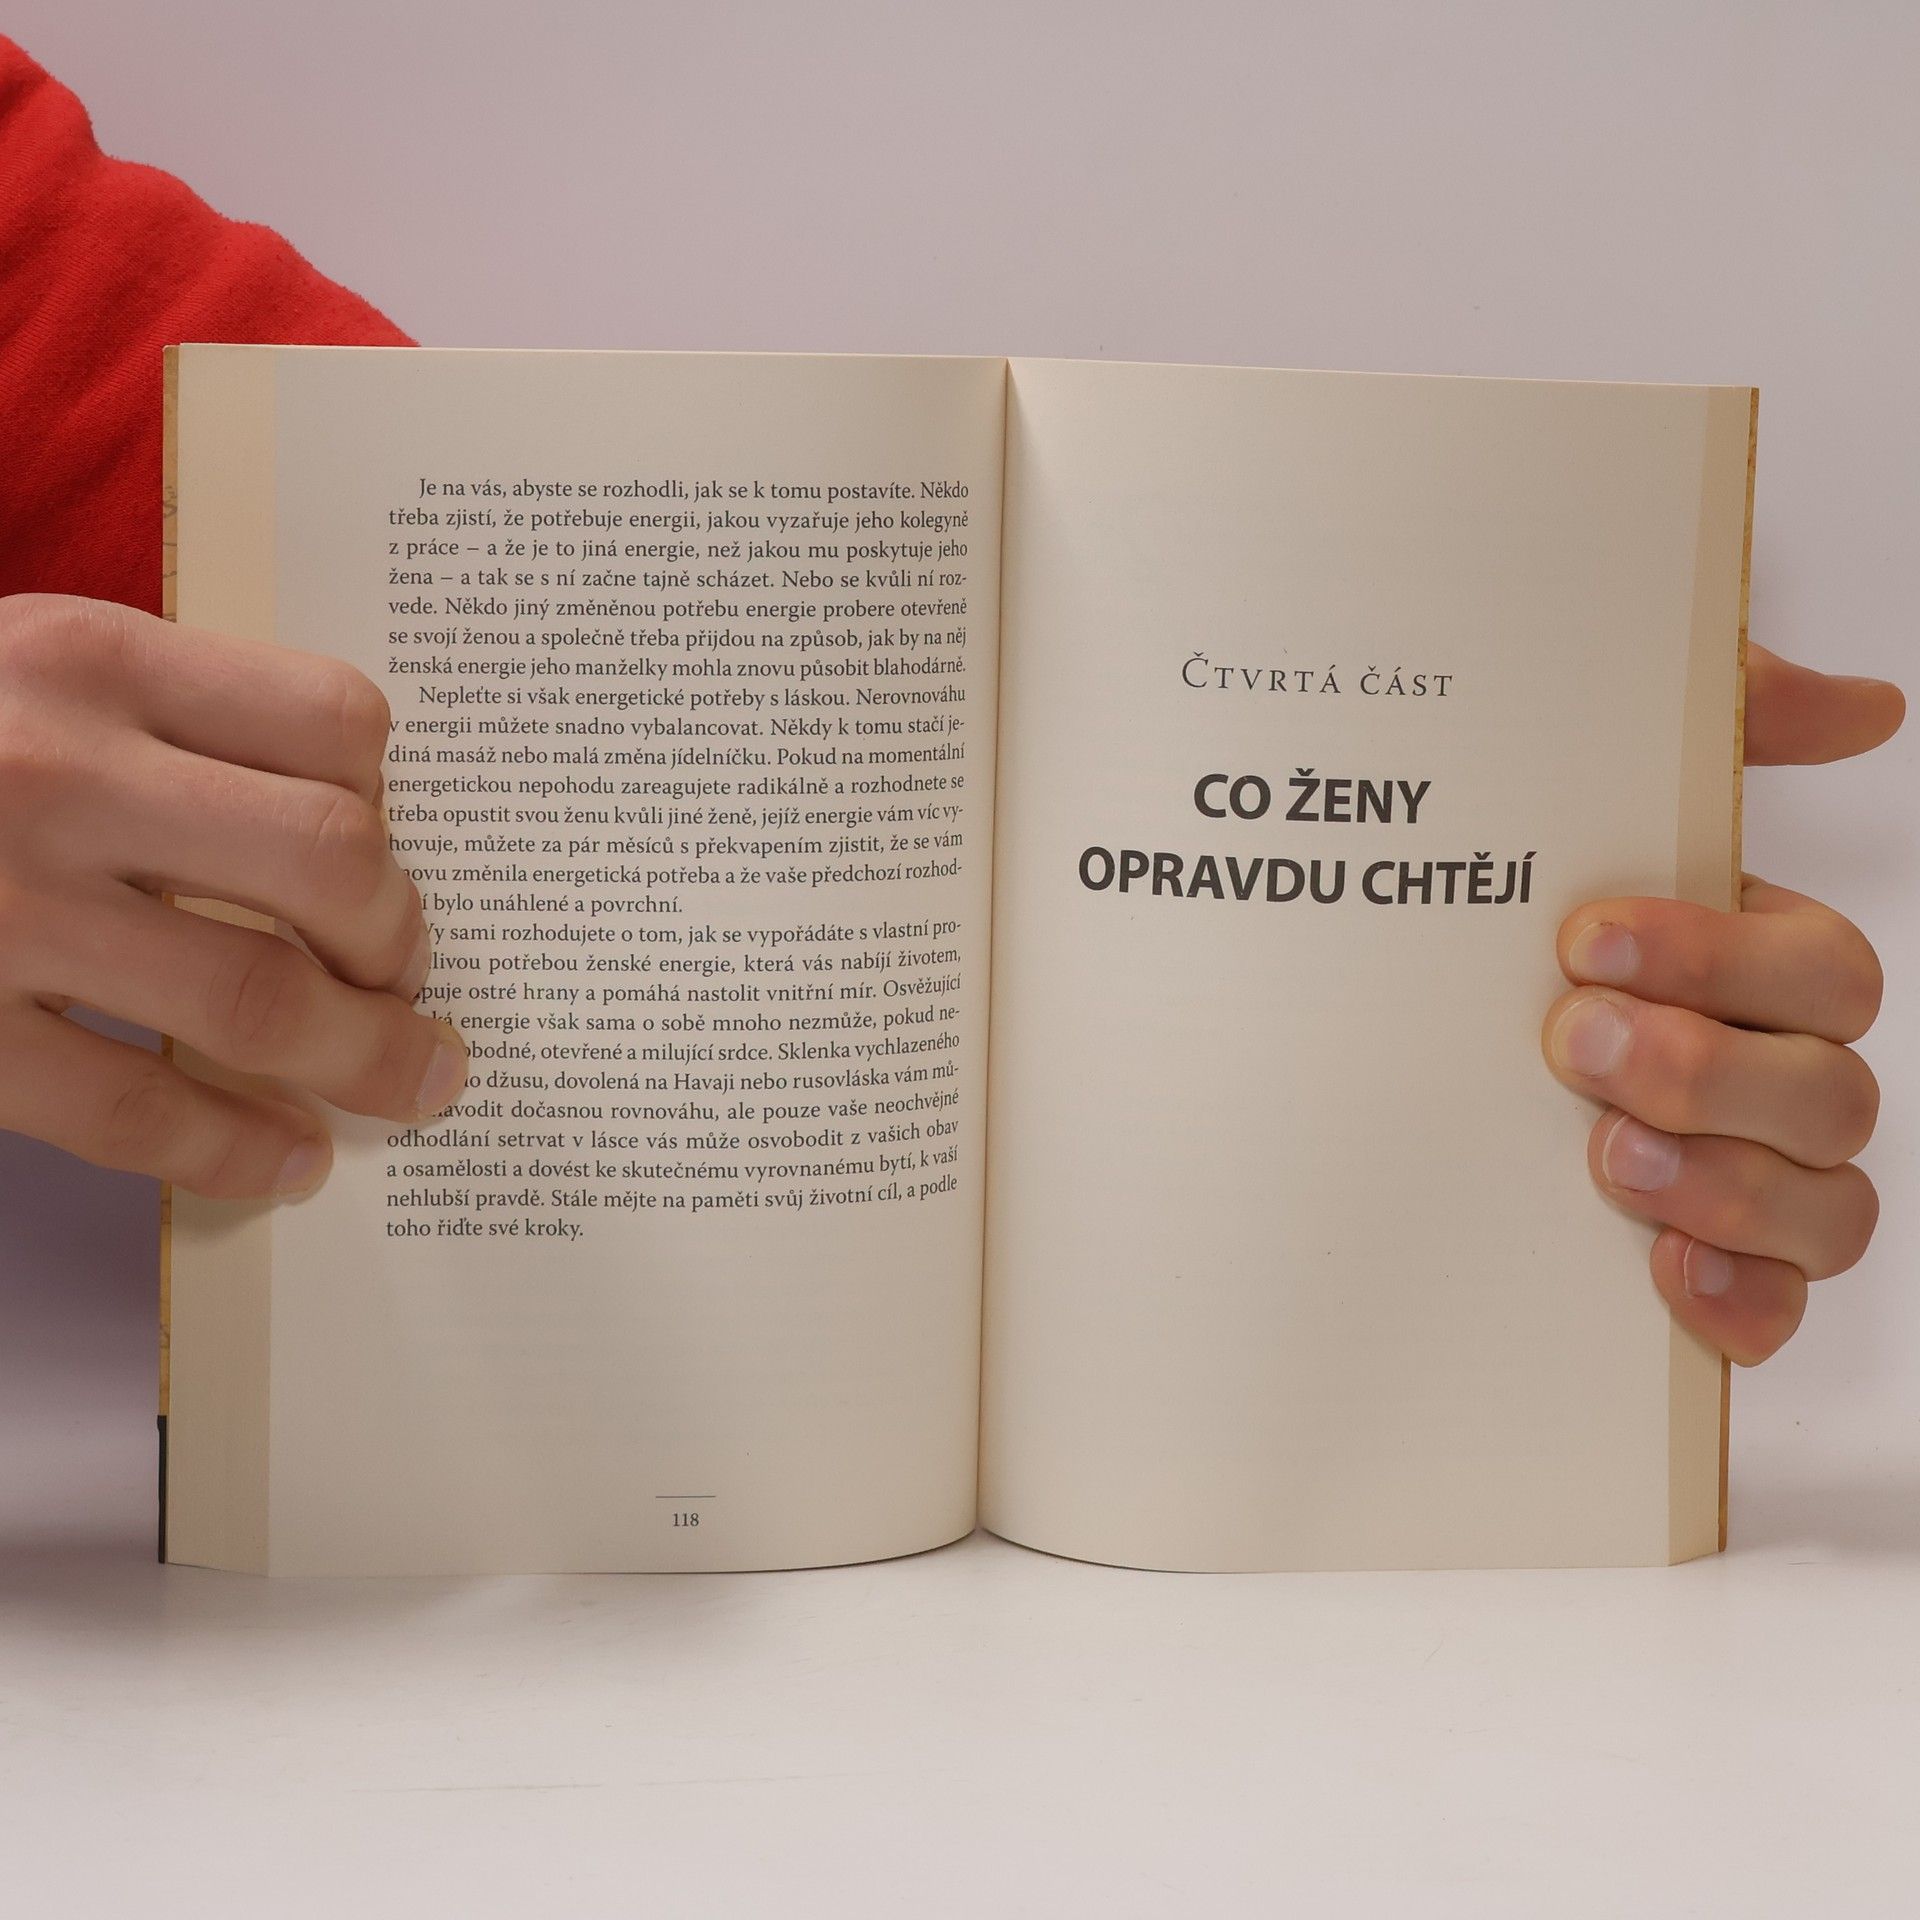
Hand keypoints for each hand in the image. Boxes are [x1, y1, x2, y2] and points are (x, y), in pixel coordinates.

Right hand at [0, 594, 467, 1199]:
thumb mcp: (22, 671)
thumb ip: (160, 721)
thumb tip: (341, 835)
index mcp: (87, 658)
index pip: (332, 719)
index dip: (388, 801)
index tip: (387, 854)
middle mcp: (54, 768)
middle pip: (332, 858)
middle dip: (401, 938)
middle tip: (406, 978)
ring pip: (256, 995)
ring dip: (363, 1056)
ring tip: (408, 1083)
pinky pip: (131, 1107)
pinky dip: (233, 1148)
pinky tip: (287, 1163)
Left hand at [1542, 645, 1903, 1363]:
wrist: (1403, 1044)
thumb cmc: (1527, 922)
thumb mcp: (1602, 795)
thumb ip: (1726, 726)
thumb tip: (1865, 705)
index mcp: (1762, 971)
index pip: (1821, 969)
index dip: (1720, 957)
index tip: (1583, 940)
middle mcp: (1779, 1076)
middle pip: (1833, 1091)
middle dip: (1706, 1070)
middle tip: (1574, 1044)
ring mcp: (1756, 1179)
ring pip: (1830, 1204)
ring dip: (1725, 1184)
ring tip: (1604, 1155)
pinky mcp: (1716, 1271)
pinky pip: (1779, 1309)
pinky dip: (1741, 1299)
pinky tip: (1668, 1272)